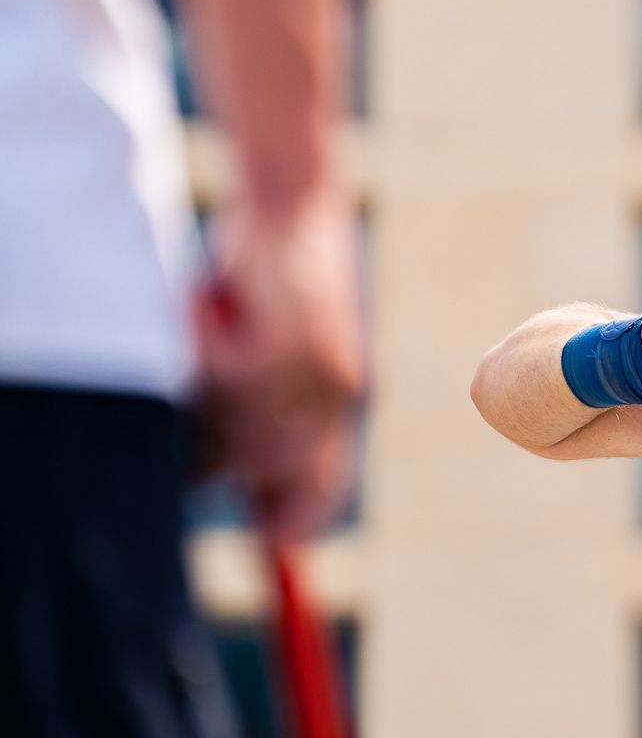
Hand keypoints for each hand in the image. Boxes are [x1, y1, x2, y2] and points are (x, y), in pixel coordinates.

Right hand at [195, 191, 366, 540]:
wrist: (295, 202)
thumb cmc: (276, 272)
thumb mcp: (281, 345)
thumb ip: (267, 404)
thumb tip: (234, 472)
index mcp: (341, 396)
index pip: (322, 488)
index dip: (293, 522)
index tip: (264, 535)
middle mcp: (335, 393)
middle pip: (274, 474)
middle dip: (231, 463)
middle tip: (208, 422)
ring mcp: (311, 371)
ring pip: (240, 435)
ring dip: (209, 405)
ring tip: (210, 352)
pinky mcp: (284, 341)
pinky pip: (223, 387)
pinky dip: (203, 359)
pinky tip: (210, 320)